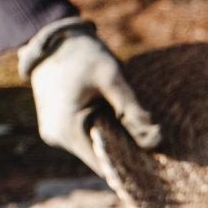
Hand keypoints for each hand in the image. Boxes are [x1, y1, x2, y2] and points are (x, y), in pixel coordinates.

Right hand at [26, 21, 160, 175]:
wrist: (49, 40)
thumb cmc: (81, 55)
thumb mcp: (111, 76)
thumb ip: (134, 109)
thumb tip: (157, 139)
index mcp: (69, 131)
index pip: (106, 166)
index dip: (130, 165)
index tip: (153, 160)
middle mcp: (57, 139)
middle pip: (99, 160)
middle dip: (123, 152)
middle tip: (149, 142)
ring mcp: (53, 135)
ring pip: (91, 149)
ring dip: (111, 141)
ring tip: (129, 126)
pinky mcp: (54, 129)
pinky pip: (83, 139)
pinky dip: (99, 133)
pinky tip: (111, 119)